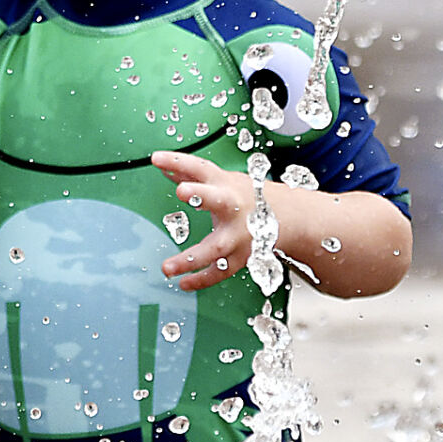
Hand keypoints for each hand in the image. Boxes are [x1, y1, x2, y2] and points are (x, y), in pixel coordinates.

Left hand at [152, 150, 255, 291]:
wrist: (286, 217)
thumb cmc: (244, 195)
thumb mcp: (219, 179)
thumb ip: (189, 173)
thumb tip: (161, 163)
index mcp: (224, 184)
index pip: (200, 169)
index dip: (178, 162)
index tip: (156, 158)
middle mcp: (232, 207)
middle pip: (218, 200)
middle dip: (201, 195)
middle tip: (182, 191)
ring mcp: (239, 235)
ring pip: (216, 247)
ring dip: (191, 259)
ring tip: (167, 268)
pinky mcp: (241, 257)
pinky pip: (221, 271)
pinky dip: (202, 280)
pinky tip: (183, 283)